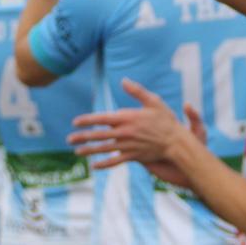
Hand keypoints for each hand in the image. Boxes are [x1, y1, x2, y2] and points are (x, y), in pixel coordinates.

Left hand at [68, 78, 188, 168]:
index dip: (87, 120)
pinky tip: (95, 166)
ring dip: (89, 151)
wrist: (176, 141)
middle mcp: (124, 133)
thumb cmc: (165, 119)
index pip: (102, 119)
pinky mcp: (133, 156)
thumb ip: (137, 91)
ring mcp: (128, 146)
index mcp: (127, 118)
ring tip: (77, 152)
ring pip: (104, 149)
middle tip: (69, 139)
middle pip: (99, 135)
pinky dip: (104, 164)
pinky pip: (116, 162)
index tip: (75, 122)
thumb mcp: (153, 101)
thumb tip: (124, 80)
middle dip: (82, 137)